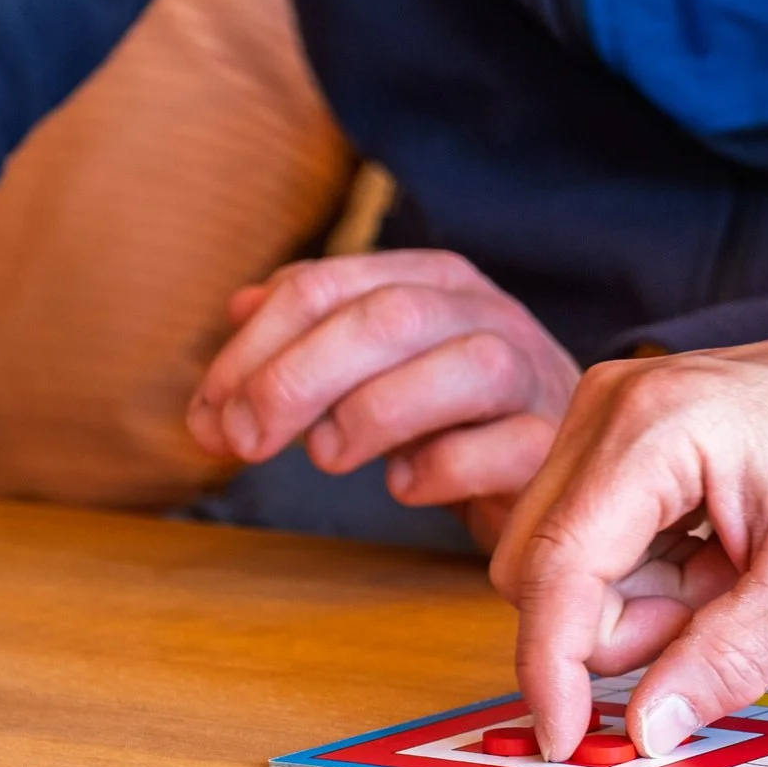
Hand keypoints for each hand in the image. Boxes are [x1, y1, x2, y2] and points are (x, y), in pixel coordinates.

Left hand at [188, 250, 580, 545]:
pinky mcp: (554, 448)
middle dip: (296, 377)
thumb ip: (313, 329)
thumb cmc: (454, 416)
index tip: (207, 412)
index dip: (253, 347)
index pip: (329, 285)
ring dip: (372, 414)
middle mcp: (490, 315)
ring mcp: (533, 378)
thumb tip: (236, 308)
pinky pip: (503, 449)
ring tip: (327, 457)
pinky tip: (407, 485)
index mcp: (436, 281)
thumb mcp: (379, 362)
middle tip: (242, 440)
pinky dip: (439, 469)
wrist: (559, 469)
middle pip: (389, 317)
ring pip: (465, 369)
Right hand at [491, 320, 767, 761]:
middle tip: (731, 608)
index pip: (557, 567)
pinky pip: (598, 541)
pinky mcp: (621, 436)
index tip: (565, 743)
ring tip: (740, 571)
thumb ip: (726, 659)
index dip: (552, 668)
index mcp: (654, 427)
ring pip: (569, 563)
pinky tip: (725, 551)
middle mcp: (611, 405)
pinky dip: (657, 573)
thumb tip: (646, 730)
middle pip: (546, 568)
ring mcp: (611, 415)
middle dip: (628, 625)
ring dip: (649, 601)